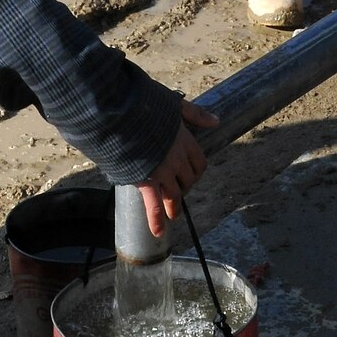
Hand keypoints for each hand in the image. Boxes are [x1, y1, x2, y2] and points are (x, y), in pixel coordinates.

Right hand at [136, 100, 218, 230]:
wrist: (120, 114)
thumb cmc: (144, 104)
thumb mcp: (174, 104)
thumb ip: (195, 115)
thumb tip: (216, 121)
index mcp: (185, 141)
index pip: (199, 162)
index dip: (196, 170)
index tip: (191, 174)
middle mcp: (177, 159)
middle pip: (188, 180)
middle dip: (184, 186)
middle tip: (178, 190)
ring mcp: (162, 171)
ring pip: (173, 194)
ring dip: (174, 207)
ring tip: (173, 216)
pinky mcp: (145, 180)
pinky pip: (153, 204)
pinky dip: (156, 219)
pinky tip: (158, 232)